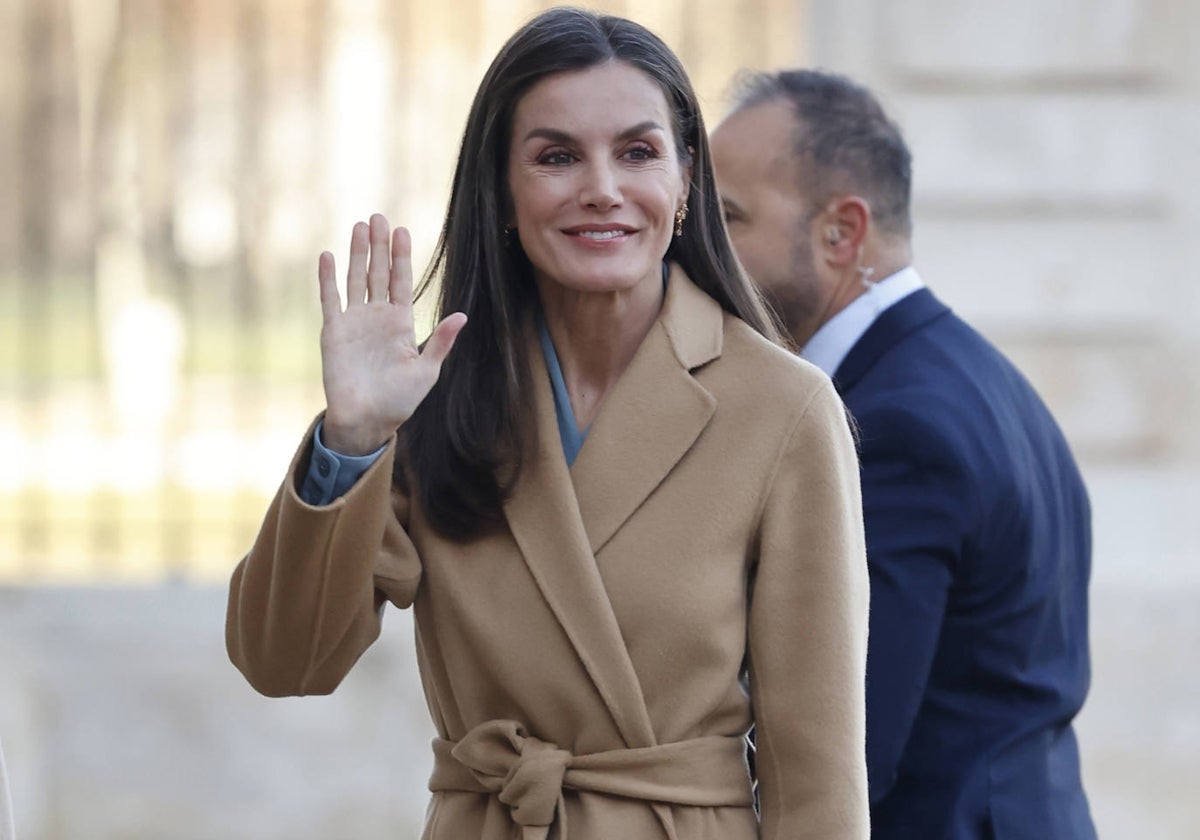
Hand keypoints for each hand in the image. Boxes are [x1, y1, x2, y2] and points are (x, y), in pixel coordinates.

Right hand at [317, 213, 466, 454]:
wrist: (366, 420)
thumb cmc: (399, 400)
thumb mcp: (426, 370)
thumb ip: (439, 341)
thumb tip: (462, 315)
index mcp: (401, 323)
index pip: (401, 281)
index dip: (402, 256)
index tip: (402, 230)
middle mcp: (377, 316)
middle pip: (379, 272)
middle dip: (380, 245)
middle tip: (379, 216)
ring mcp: (354, 321)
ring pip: (355, 278)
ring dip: (357, 253)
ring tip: (359, 226)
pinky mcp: (333, 331)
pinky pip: (330, 299)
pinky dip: (328, 278)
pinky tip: (327, 255)